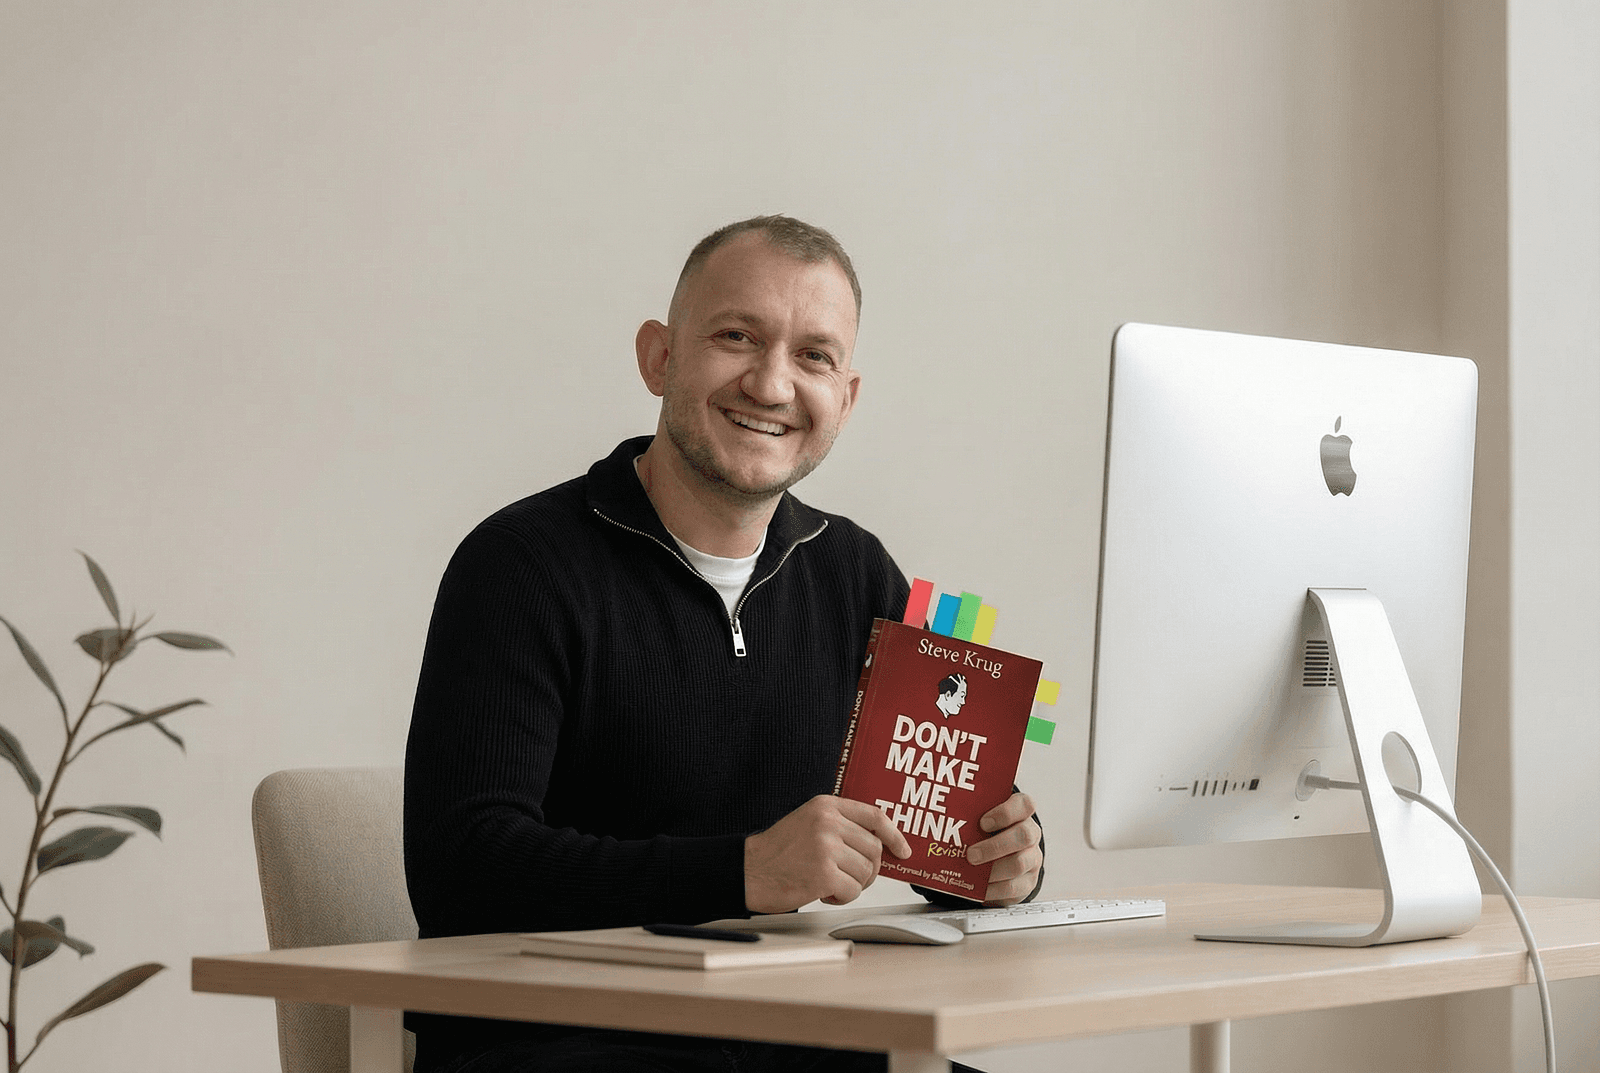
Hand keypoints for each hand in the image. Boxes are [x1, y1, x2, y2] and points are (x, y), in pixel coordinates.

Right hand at [744, 795, 911, 913]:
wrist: (748, 871)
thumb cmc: (778, 852)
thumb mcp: (809, 823)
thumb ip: (841, 826)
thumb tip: (880, 846)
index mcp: (826, 806)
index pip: (875, 816)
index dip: (894, 835)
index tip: (903, 850)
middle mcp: (828, 823)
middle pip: (874, 849)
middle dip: (867, 869)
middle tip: (848, 876)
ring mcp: (826, 847)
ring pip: (866, 872)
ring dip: (852, 884)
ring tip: (828, 882)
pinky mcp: (824, 874)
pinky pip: (853, 891)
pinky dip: (841, 897)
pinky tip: (822, 892)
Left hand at [966, 791, 1042, 905]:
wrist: (1000, 858)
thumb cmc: (987, 834)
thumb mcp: (980, 820)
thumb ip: (970, 816)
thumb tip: (938, 817)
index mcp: (1021, 813)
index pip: (1024, 804)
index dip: (1006, 813)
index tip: (983, 822)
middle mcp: (1030, 834)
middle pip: (1024, 836)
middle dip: (994, 846)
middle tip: (971, 854)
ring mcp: (1032, 858)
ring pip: (1019, 863)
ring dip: (992, 870)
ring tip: (972, 871)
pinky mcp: (1027, 882)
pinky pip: (1013, 887)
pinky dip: (993, 889)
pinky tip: (979, 887)